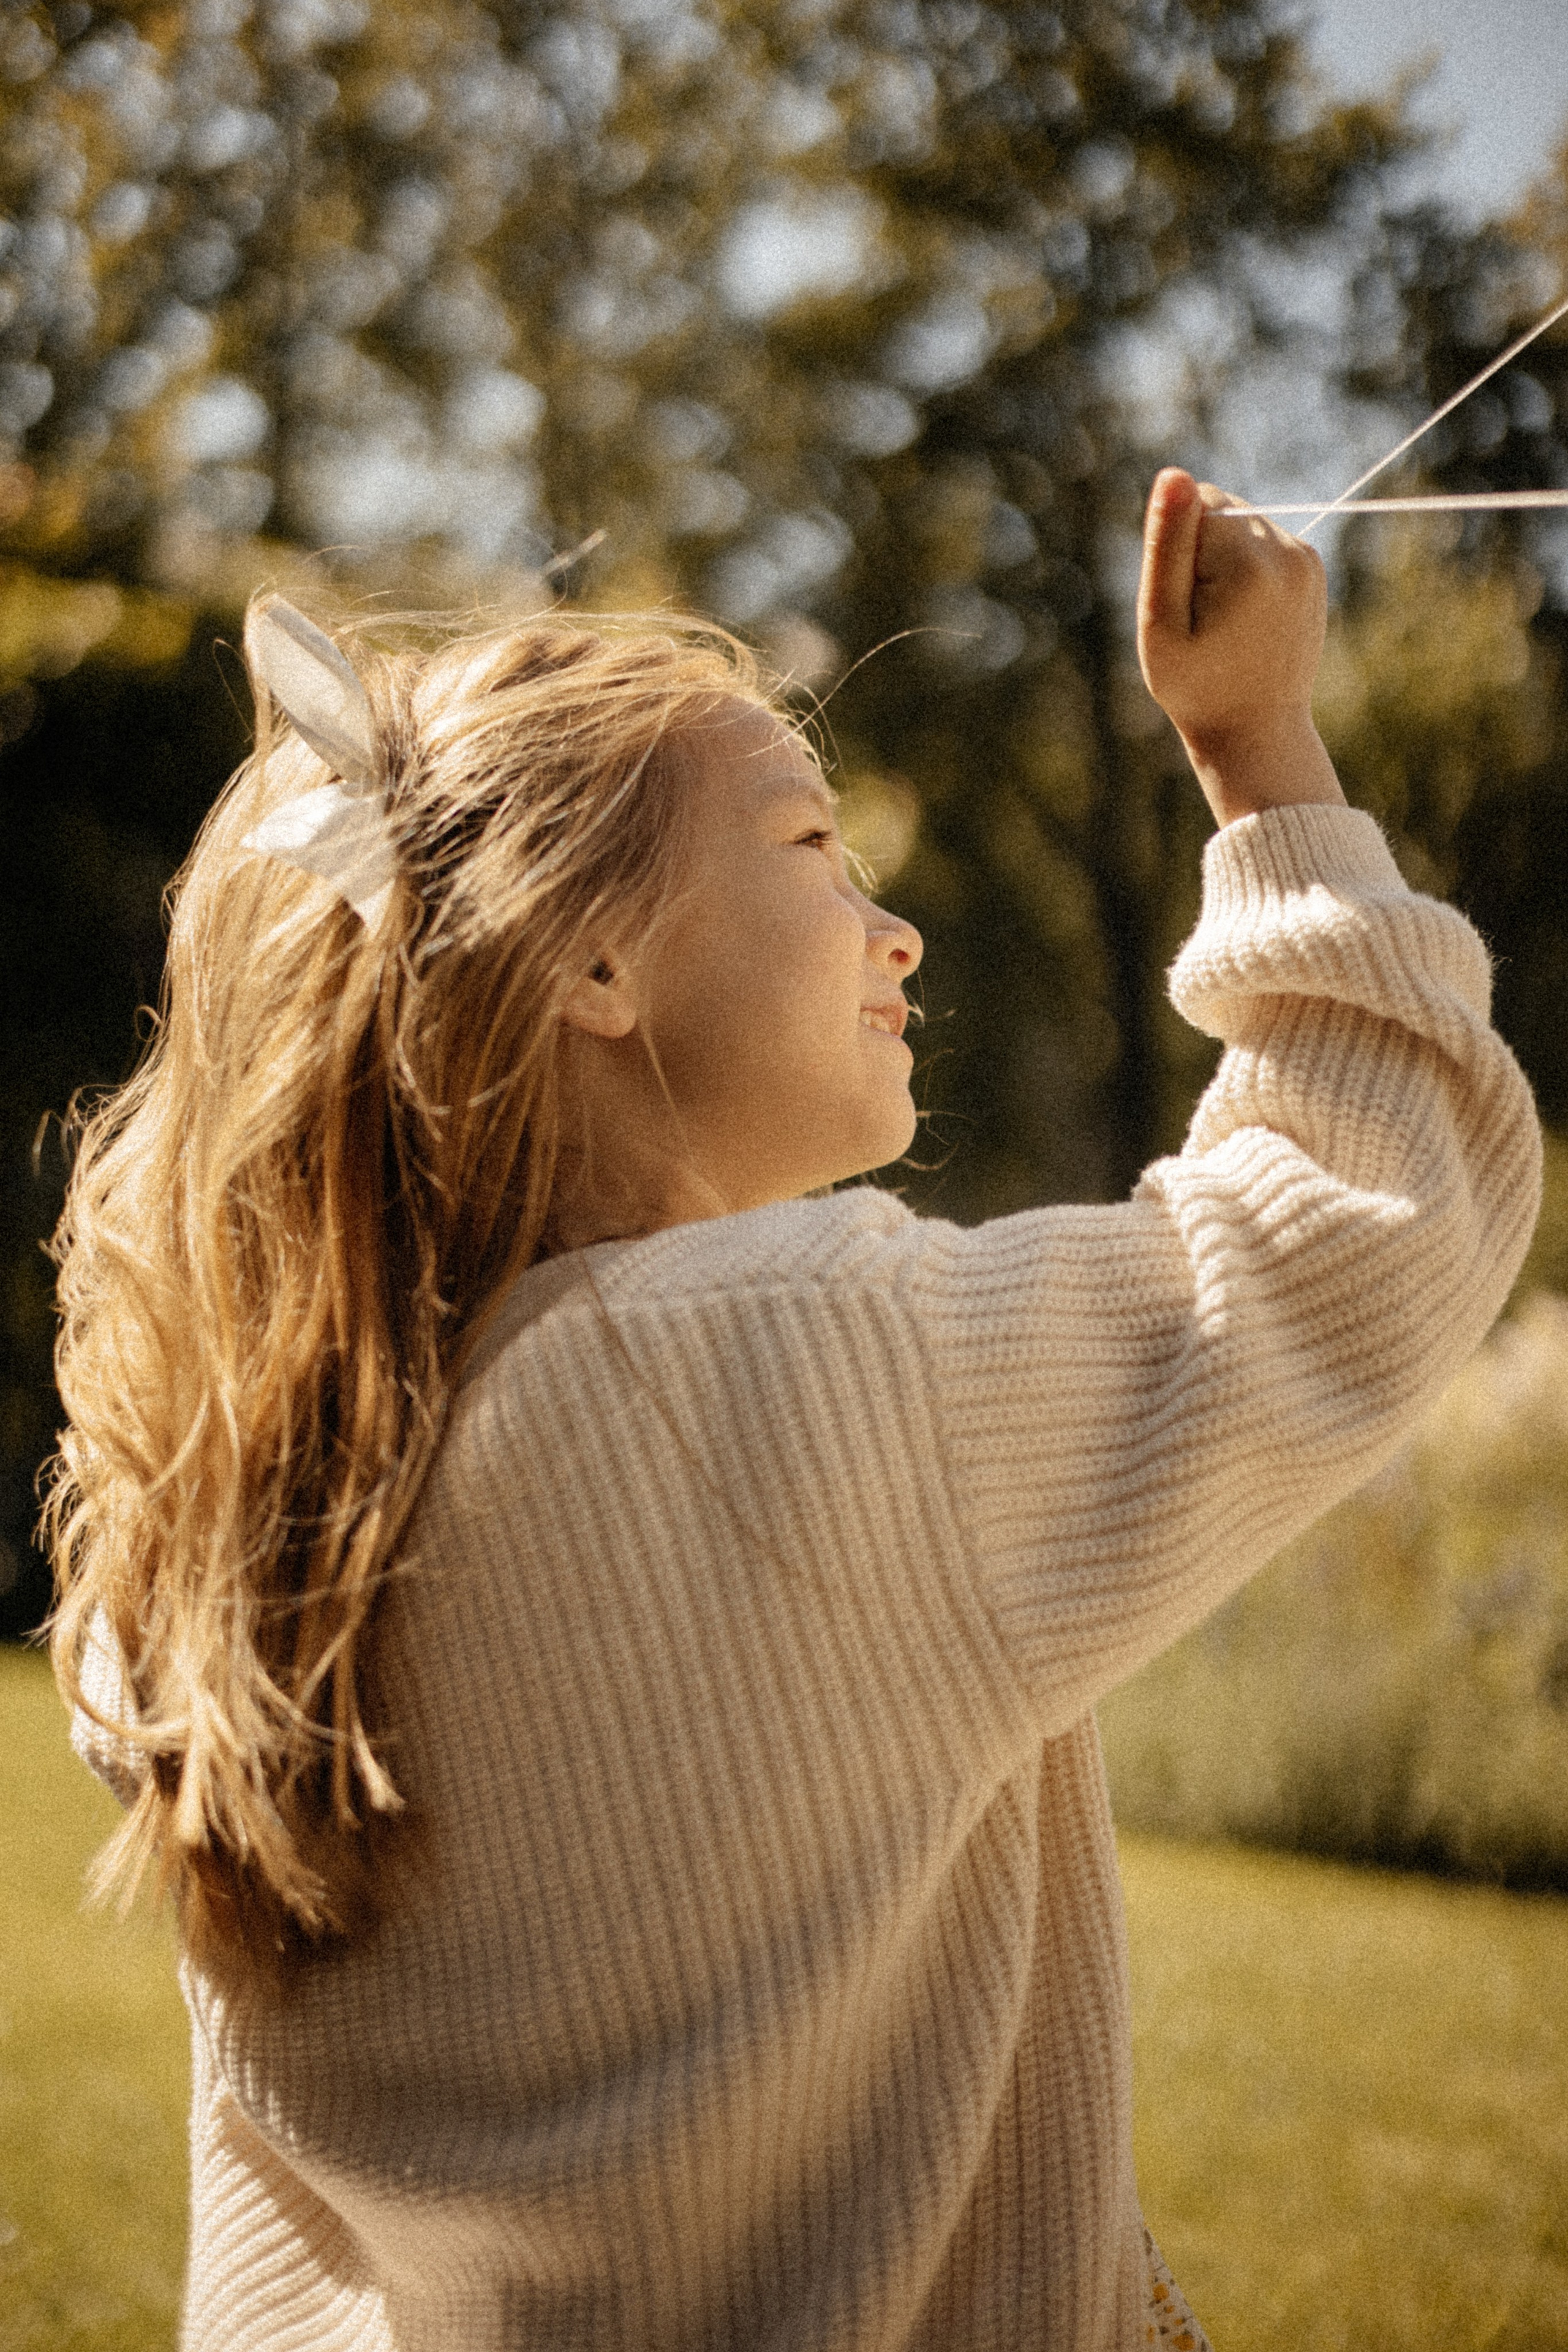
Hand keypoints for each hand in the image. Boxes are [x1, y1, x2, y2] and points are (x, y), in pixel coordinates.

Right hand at [1137, 467, 1345, 826]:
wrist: (1257, 731)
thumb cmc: (1196, 685)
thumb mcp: (1161, 623)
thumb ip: (1165, 546)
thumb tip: (1174, 474)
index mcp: (1248, 562)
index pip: (1194, 501)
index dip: (1173, 548)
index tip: (1184, 602)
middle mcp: (1288, 550)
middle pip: (1221, 508)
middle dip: (1199, 550)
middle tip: (1203, 617)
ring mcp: (1307, 559)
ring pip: (1242, 523)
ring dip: (1222, 560)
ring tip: (1225, 620)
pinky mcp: (1313, 567)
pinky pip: (1263, 541)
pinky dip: (1246, 568)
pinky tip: (1245, 615)